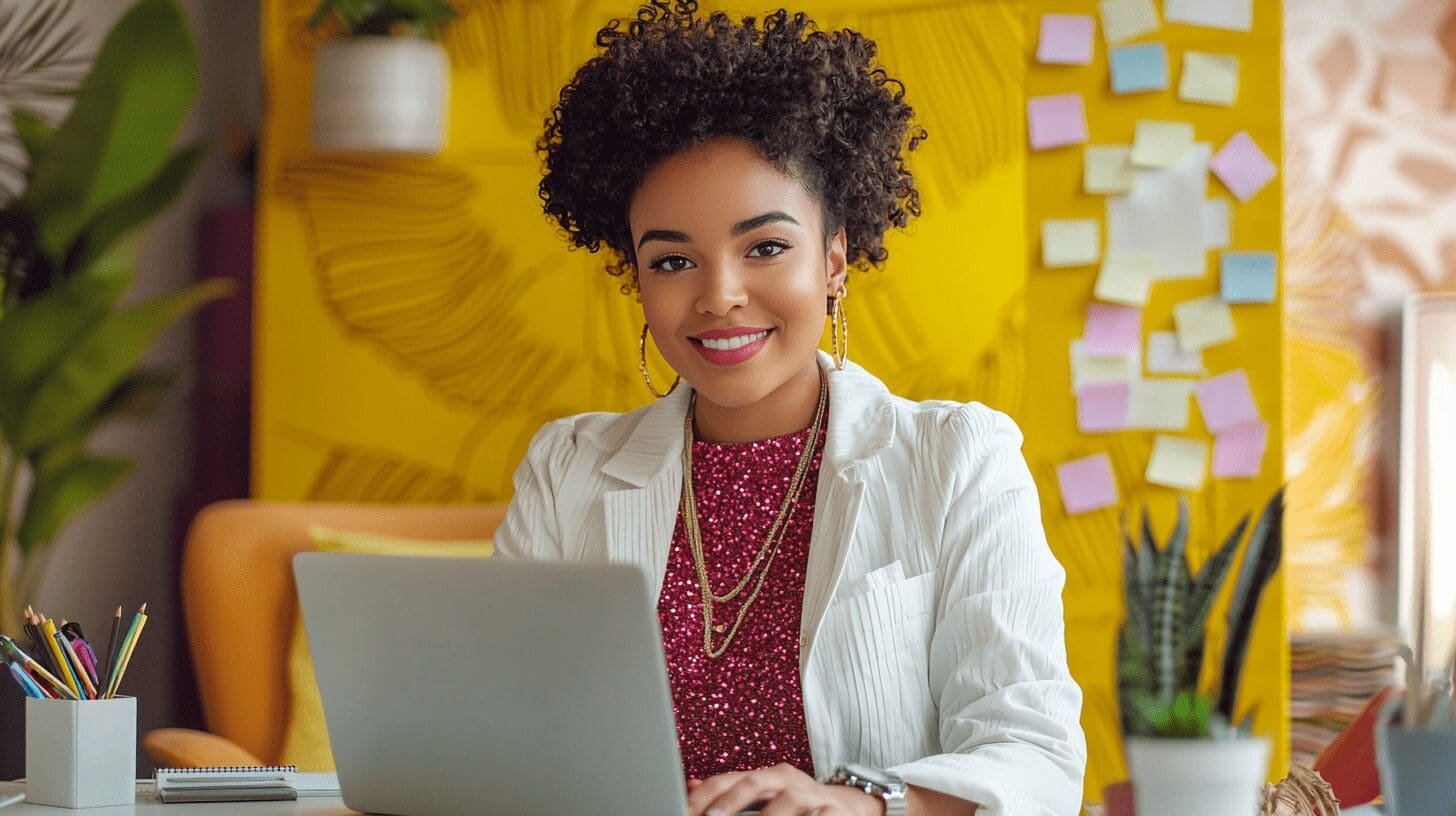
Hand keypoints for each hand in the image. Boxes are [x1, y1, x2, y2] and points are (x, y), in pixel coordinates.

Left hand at [686, 763, 884, 815]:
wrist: (854, 806)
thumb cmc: (801, 805)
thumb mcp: (764, 797)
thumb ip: (730, 794)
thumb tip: (689, 786)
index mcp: (766, 776)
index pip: (729, 779)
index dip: (705, 795)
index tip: (686, 810)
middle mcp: (788, 781)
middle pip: (754, 782)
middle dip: (730, 801)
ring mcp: (812, 796)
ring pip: (788, 801)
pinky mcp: (834, 811)